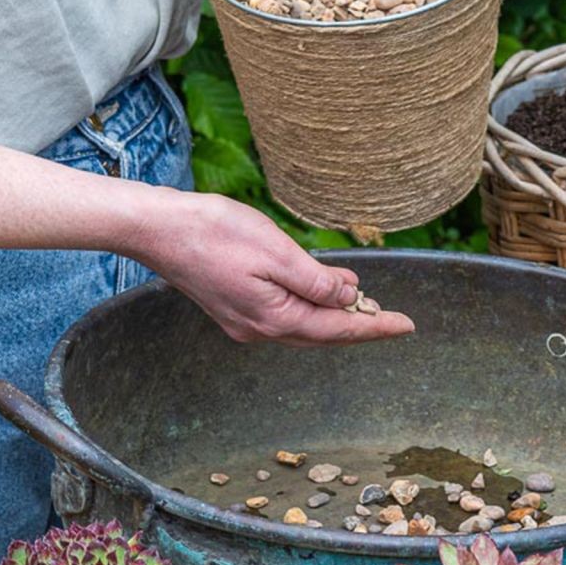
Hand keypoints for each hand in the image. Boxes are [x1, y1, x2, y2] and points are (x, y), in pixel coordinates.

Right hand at [132, 190, 414, 345]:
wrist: (158, 230)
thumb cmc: (214, 232)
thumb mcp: (276, 252)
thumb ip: (315, 280)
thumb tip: (348, 297)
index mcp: (274, 318)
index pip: (338, 328)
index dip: (376, 326)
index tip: (407, 326)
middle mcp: (259, 329)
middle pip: (322, 334)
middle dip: (358, 327)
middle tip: (393, 320)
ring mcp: (243, 322)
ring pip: (302, 326)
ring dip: (333, 317)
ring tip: (364, 304)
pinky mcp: (232, 308)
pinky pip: (283, 316)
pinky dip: (308, 308)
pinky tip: (318, 293)